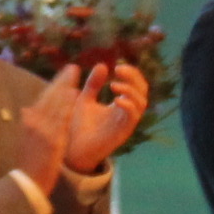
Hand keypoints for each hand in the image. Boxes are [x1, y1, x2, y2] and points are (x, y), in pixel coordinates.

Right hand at [12, 64, 84, 193]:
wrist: (26, 183)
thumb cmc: (28, 164)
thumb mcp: (25, 140)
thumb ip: (29, 124)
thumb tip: (26, 109)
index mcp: (28, 122)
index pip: (43, 99)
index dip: (54, 86)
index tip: (63, 75)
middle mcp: (34, 123)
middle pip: (49, 96)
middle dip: (61, 80)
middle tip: (72, 67)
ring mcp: (42, 130)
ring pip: (56, 103)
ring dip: (65, 86)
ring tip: (75, 73)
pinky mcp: (52, 140)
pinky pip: (61, 119)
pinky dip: (66, 104)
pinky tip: (74, 94)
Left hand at [62, 60, 150, 174]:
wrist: (71, 149)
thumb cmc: (78, 126)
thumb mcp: (85, 99)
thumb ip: (93, 84)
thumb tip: (102, 65)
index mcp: (120, 104)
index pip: (135, 84)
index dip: (131, 73)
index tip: (118, 66)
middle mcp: (126, 113)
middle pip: (142, 91)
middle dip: (134, 78)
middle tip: (119, 70)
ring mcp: (126, 123)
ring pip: (141, 103)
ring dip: (131, 90)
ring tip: (114, 85)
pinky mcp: (122, 133)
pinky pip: (133, 117)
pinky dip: (128, 105)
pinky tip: (116, 99)